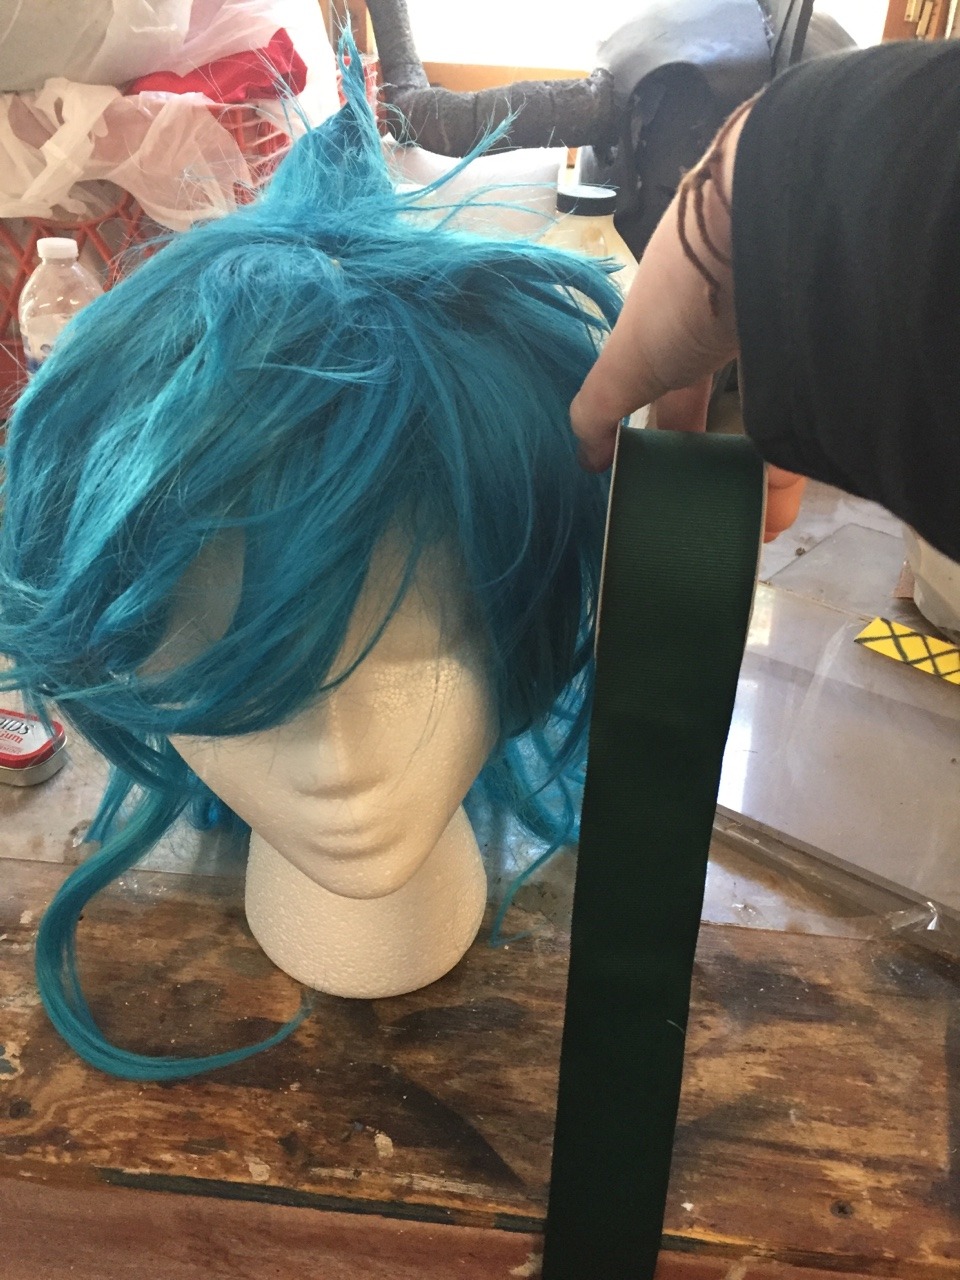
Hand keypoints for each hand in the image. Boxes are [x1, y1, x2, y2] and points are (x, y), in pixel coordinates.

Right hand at [570, 100, 805, 540]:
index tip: (660, 474)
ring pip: (767, 415)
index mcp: (677, 308)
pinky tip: (772, 510)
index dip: (662, 426)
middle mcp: (733, 314)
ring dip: (752, 476)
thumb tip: (581, 455)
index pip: (667, 376)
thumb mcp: (628, 355)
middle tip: (703, 509)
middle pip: (721, 401)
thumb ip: (598, 406)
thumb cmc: (688, 286)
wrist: (783, 220)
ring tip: (744, 527)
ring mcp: (785, 329)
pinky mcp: (827, 351)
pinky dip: (789, 469)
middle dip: (711, 460)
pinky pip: (808, 419)